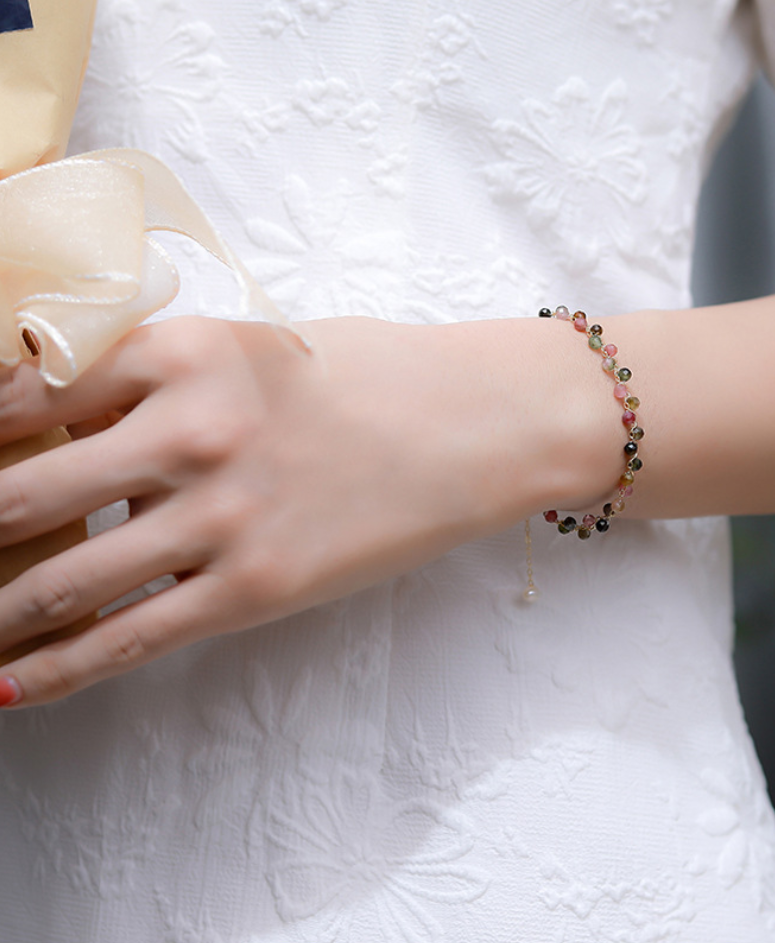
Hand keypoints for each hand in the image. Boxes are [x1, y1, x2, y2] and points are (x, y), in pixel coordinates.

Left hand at [0, 314, 618, 706]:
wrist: (468, 428)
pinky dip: (51, 672)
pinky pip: (126, 640)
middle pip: (18, 495)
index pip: (18, 396)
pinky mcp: (253, 589)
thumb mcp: (250, 347)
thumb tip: (53, 416)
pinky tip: (8, 687)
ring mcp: (222, 518)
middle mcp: (189, 433)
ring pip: (59, 582)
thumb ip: (152, 377)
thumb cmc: (364, 376)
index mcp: (182, 352)